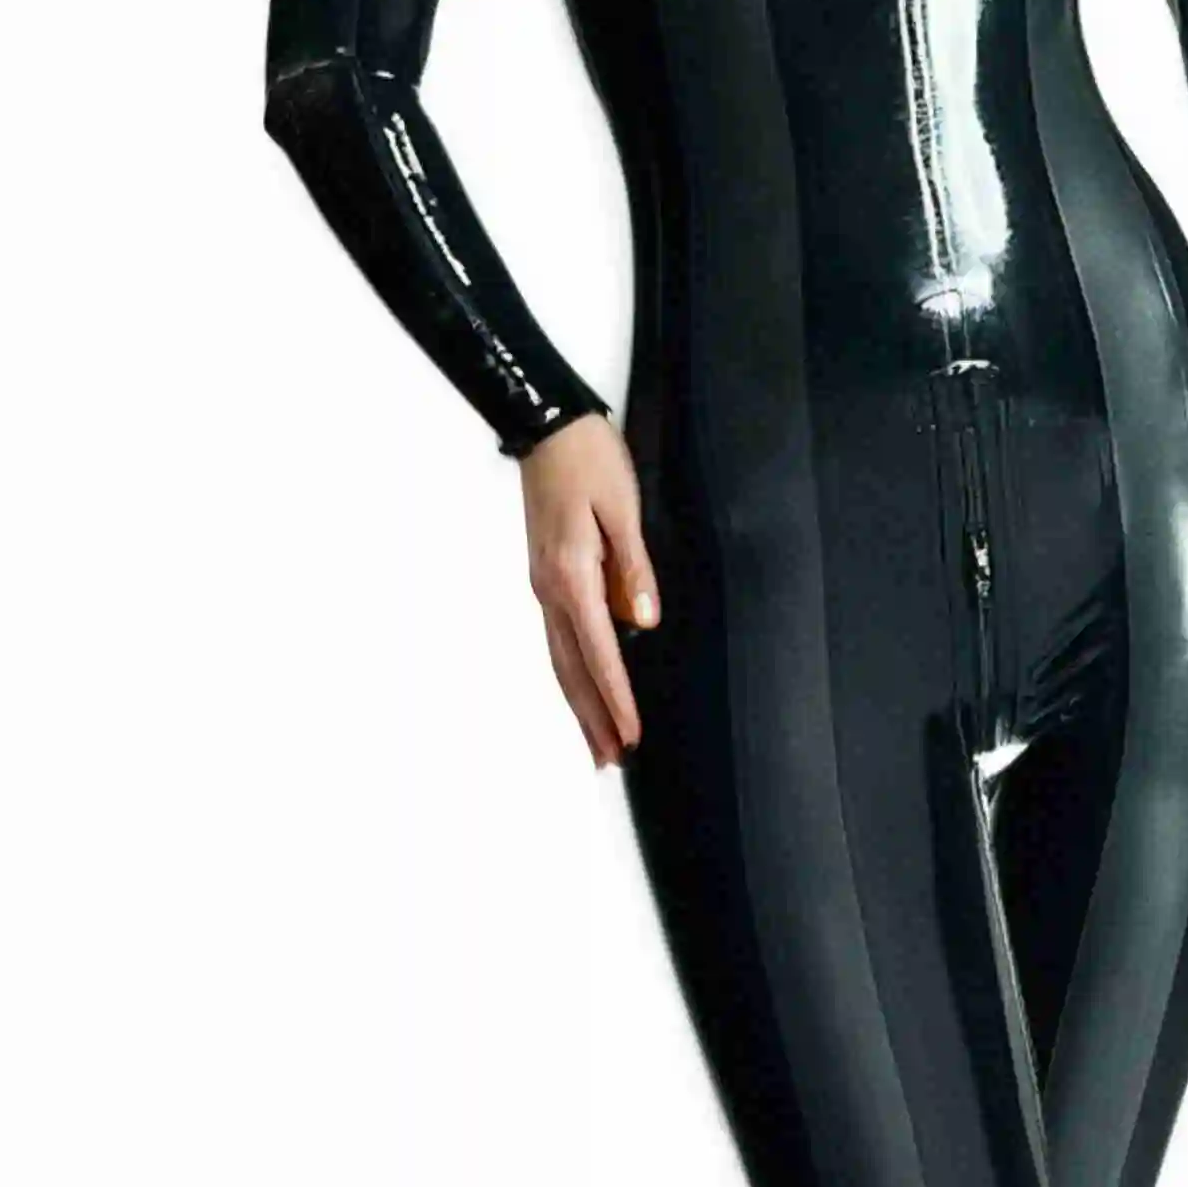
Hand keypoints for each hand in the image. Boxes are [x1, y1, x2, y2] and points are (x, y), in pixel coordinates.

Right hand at [519, 414, 658, 766]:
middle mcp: (550, 588)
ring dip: (578, 703)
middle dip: (592, 717)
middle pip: (571, 668)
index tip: (631, 733)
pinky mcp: (546, 575)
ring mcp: (543, 584)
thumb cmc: (588, 458)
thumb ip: (634, 568)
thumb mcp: (623, 508)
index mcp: (571, 574)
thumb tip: (644, 621)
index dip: (617, 697)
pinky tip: (584, 686)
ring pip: (560, 658)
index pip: (599, 651)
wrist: (546, 426)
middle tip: (611, 760)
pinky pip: (558, 637)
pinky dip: (572, 671)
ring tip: (597, 742)